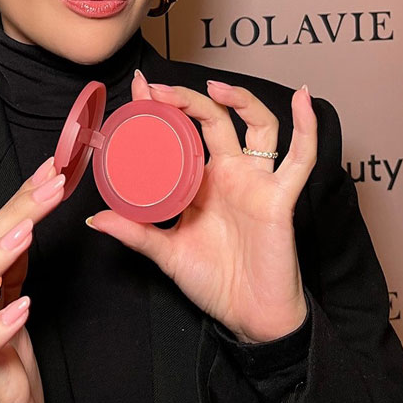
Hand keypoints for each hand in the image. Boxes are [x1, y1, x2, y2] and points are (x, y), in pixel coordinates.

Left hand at [87, 73, 317, 343]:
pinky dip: (307, 127)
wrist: (248, 317)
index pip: (180, 133)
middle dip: (186, 99)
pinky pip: (301, 158)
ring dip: (240, 100)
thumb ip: (135, 233)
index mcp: (199, 181)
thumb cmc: (213, 282)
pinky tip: (304, 99)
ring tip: (216, 87)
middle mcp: (228, 173)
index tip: (138, 85)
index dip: (161, 107)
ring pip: (256, 126)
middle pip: (212, 120)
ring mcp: (255, 182)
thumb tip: (95, 218)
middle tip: (158, 89)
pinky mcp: (279, 197)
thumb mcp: (166, 253)